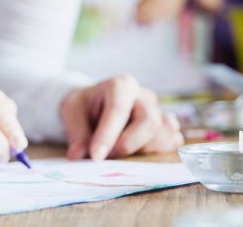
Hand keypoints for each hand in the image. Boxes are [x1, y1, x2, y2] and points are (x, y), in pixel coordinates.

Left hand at [60, 74, 183, 160]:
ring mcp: (158, 112)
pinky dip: (159, 151)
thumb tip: (78, 156)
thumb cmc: (84, 106)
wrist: (94, 106)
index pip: (118, 110)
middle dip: (128, 144)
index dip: (107, 135)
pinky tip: (142, 154)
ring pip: (161, 135)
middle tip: (107, 157)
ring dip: (140, 151)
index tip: (95, 156)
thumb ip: (76, 133)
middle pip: (149, 121)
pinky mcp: (164, 128)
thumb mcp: (71, 112)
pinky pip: (170, 141)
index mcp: (120, 85)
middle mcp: (143, 96)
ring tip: (118, 153)